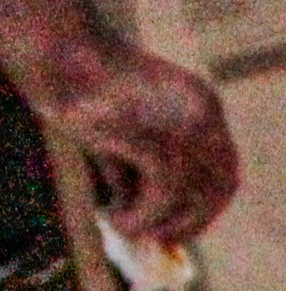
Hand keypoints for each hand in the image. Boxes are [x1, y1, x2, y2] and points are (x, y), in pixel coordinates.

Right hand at [29, 39, 239, 244]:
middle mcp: (204, 114)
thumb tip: (144, 222)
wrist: (57, 51)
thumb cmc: (78, 88)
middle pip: (221, 185)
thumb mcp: (122, 132)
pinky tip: (117, 219)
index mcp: (202, 106)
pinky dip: (145, 215)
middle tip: (161, 239)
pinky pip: (166, 192)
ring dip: (160, 222)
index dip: (207, 204)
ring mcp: (185, 122)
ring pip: (192, 194)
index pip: (223, 167)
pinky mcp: (158, 133)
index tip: (182, 225)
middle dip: (195, 220)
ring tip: (124, 226)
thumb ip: (137, 171)